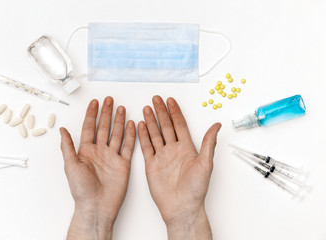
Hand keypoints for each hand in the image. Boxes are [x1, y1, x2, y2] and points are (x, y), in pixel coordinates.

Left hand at [60, 97, 135, 239]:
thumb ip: (68, 147)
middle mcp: (99, 151)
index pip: (89, 127)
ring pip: (116, 134)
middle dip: (106, 113)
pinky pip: (128, 146)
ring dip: (119, 121)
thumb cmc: (81, 189)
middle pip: (104, 127)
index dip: (92, 114)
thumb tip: (62, 130)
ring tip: (121, 108)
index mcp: (86, 151)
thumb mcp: (70, 166)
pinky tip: (131, 125)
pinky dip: (130, 135)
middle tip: (109, 100)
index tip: (95, 102)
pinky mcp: (123, 164)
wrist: (96, 206)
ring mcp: (112, 157)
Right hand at [138, 96, 220, 239]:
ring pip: (155, 134)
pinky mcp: (152, 164)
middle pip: (166, 126)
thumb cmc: (196, 189)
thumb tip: (217, 125)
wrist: (181, 207)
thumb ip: (208, 143)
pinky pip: (146, 146)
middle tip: (156, 99)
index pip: (179, 125)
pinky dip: (143, 135)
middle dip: (161, 112)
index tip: (170, 100)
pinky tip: (141, 125)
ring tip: (146, 108)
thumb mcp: (205, 164)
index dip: (175, 112)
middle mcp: (174, 150)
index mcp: (187, 148)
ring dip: (151, 121)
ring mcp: (162, 156)